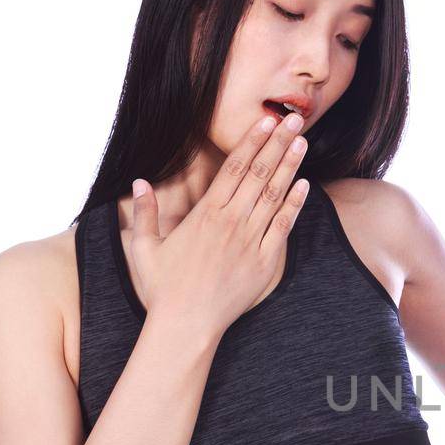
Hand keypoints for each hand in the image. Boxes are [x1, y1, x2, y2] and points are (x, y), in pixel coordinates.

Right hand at [125, 112, 310, 338]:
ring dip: (291, 167)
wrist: (186, 325)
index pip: (234, 168)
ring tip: (303, 142)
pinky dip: (295, 205)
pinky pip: (283, 228)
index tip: (266, 121)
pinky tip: (305, 186)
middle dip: (278, 143)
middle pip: (260, 174)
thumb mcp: (144, 248)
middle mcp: (231, 222)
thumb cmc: (162, 289)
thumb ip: (145, 213)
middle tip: (295, 119)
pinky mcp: (265, 262)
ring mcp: (251, 242)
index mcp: (205, 214)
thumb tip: (139, 182)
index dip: (252, 141)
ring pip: (275, 196)